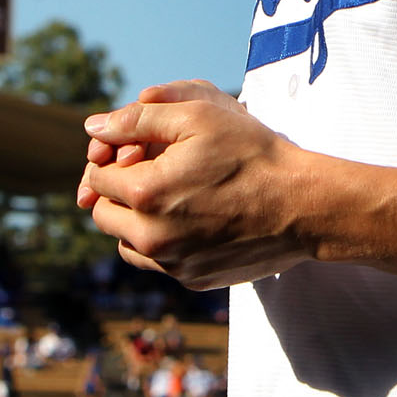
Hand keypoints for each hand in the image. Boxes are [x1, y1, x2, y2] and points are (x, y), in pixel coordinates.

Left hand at [76, 79, 311, 289]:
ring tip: (165, 194)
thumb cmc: (251, 154)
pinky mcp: (193, 280)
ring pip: (125, 242)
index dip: (111, 157)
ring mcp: (173, 264)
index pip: (96, 176)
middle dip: (117, 190)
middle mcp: (153, 237)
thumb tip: (93, 127)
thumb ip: (138, 119)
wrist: (303, 205)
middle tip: (147, 169)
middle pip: (103, 213)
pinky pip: (156, 262)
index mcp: (146, 194)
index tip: (135, 148)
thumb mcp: (197, 116)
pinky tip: (184, 218)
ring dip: (133, 219)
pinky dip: (158, 241)